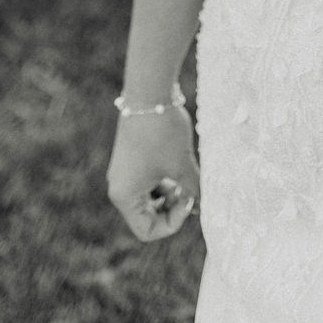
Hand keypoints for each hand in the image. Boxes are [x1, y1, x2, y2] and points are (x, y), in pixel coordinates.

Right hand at [106, 106, 199, 241]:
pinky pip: (148, 181)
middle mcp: (119, 188)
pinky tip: (180, 164)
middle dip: (172, 207)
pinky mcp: (130, 159)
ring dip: (170, 193)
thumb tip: (203, 207)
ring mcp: (123, 173)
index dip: (173, 222)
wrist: (149, 91)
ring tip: (186, 174)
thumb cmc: (163, 132)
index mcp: (125, 196)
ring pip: (149, 198)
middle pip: (147, 217)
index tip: (189, 197)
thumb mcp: (182, 164)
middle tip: (189, 188)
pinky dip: (165, 179)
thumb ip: (193, 190)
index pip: (148, 230)